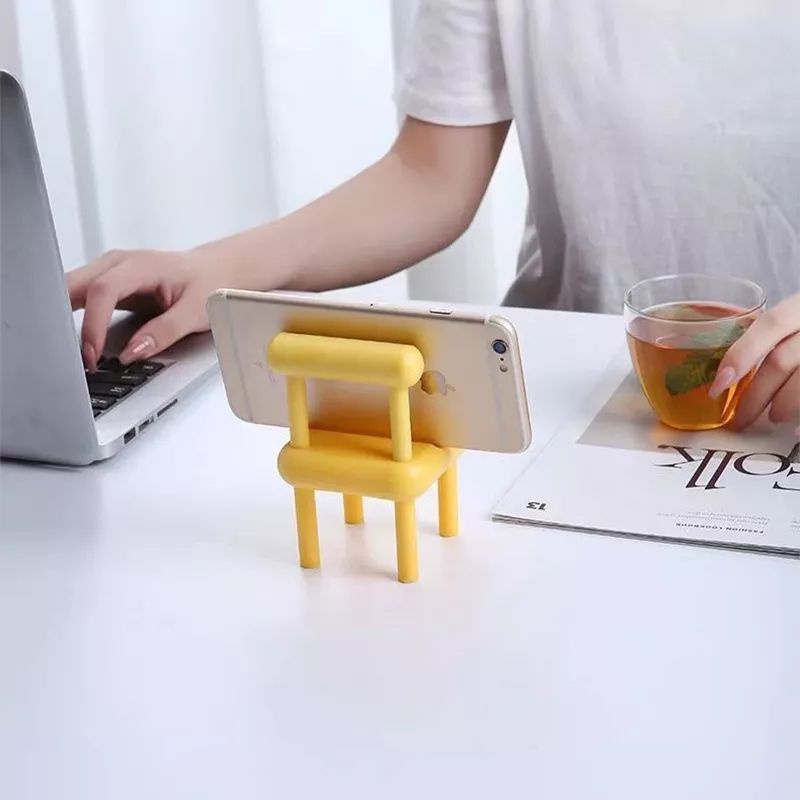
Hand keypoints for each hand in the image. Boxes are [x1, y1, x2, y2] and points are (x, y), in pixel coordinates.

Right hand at [68, 246, 259, 369]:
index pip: (103, 290)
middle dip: (64, 320)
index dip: (93, 324)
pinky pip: (78, 298)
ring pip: (70, 290)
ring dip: (64, 320)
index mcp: (140, 265)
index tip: (93, 354)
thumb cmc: (208, 285)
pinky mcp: (107, 283)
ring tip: (73, 353)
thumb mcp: (195, 311)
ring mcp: (109, 271)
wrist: (214, 271)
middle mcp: (118, 263)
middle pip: (74, 286)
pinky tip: (76, 340)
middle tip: (73, 357)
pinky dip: (72, 318)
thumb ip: (164, 332)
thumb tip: (133, 352)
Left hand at [710, 293, 799, 432]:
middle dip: (755, 395)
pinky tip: (797, 431)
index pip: (770, 324)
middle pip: (781, 360)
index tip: (718, 385)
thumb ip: (776, 336)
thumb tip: (729, 375)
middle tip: (740, 418)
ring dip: (784, 405)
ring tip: (775, 417)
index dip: (741, 355)